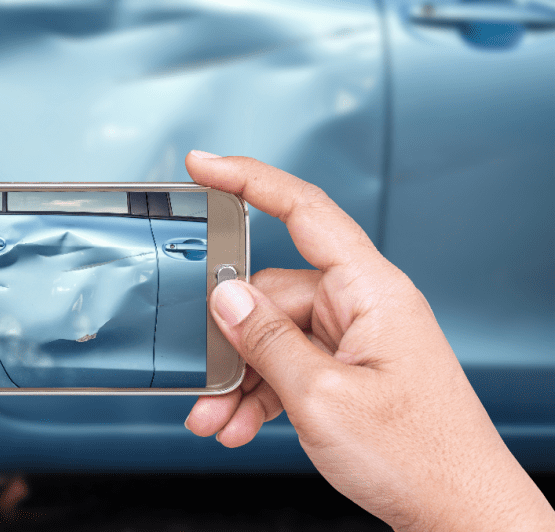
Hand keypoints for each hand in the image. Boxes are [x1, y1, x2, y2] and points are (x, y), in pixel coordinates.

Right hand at [183, 152, 552, 530]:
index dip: (249, 180)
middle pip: (273, 293)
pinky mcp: (350, 370)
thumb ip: (265, 340)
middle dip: (231, 340)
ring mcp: (357, 339)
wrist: (461, 514)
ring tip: (218, 418)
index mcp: (371, 291)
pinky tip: (241, 423)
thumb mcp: (320, 397)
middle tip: (204, 379)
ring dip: (242, 378)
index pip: (305, 211)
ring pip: (275, 336)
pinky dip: (262, 392)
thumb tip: (225, 296)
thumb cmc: (419, 457)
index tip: (205, 167)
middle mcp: (364, 306)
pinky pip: (291, 364)